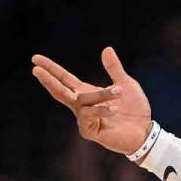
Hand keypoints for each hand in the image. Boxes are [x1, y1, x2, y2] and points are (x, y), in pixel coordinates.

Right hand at [32, 47, 152, 154]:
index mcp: (87, 93)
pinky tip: (115, 110)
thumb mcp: (126, 85)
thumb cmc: (134, 109)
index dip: (51, 69)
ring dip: (100, 95)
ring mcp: (84, 119)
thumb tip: (107, 49)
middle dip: (48, 80)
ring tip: (118, 92)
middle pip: (59, 91)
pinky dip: (102, 110)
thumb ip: (114, 69)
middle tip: (35, 69)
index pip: (64, 79)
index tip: (35, 58)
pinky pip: (89, 116)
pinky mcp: (89, 132)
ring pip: (81, 101)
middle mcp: (82, 106)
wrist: (145, 131)